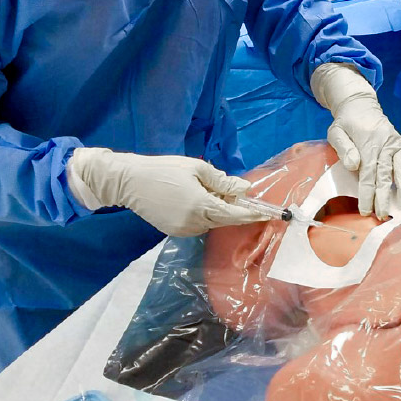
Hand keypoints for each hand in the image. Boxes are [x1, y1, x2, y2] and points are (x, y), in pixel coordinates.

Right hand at [67, 149, 265, 236]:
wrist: (129, 181)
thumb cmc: (165, 169)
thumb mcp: (197, 169)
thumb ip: (223, 181)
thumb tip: (245, 189)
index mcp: (201, 205)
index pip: (235, 215)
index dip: (253, 214)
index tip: (270, 214)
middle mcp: (194, 222)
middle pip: (225, 220)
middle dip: (237, 211)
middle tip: (242, 196)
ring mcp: (183, 229)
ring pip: (212, 223)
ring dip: (219, 211)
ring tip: (210, 191)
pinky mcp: (174, 231)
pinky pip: (199, 225)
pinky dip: (205, 215)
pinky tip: (198, 199)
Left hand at [311, 63, 400, 218]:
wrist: (360, 104)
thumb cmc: (346, 121)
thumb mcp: (336, 131)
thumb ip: (344, 148)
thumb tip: (354, 165)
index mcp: (369, 142)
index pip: (368, 173)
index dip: (368, 193)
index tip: (366, 210)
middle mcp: (386, 144)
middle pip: (386, 174)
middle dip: (386, 196)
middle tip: (385, 214)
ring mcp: (396, 144)